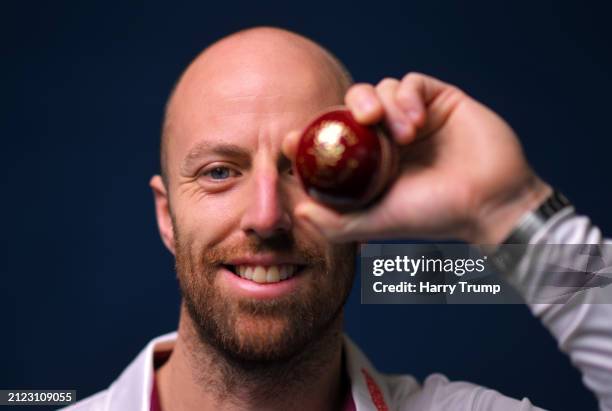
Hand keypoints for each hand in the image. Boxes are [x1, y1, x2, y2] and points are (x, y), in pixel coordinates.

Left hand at [283, 73, 551, 244]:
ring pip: (380, 89)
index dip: (308, 134)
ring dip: (387, 105)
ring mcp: (412, 117)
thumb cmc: (435, 216)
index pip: (331, 138)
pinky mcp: (439, 99)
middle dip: (350, 107)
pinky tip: (418, 121)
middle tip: (363, 119)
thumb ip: (337, 223)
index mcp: (371, 162)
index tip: (290, 139)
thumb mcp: (377, 223)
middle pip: (352, 105)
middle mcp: (388, 137)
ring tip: (407, 134)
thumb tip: (299, 211)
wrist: (489, 202)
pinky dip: (407, 95)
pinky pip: (410, 82)